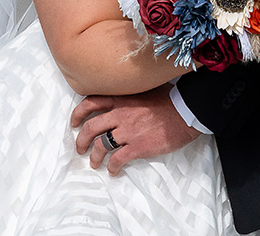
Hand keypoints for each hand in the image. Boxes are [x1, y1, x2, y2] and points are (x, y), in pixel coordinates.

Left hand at [71, 86, 201, 174]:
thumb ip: (131, 95)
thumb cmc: (170, 100)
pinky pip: (117, 160)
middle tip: (79, 148)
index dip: (78, 113)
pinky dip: (112, 167)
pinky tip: (113, 171)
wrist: (185, 111)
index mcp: (121, 99)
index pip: (90, 103)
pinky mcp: (137, 147)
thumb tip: (125, 98)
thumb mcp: (146, 89)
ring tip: (94, 163)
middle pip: (90, 128)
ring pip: (100, 146)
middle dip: (80, 140)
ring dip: (94, 157)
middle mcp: (120, 114)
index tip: (74, 122)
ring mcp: (127, 131)